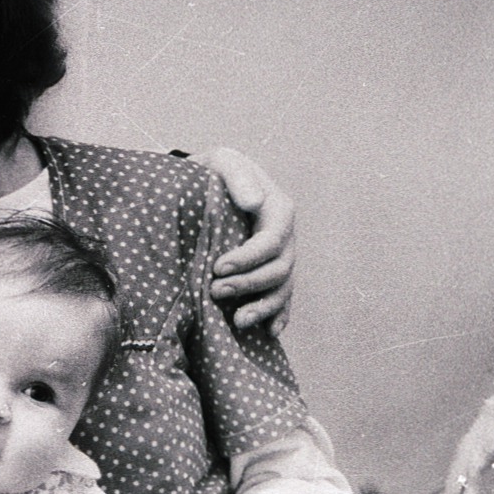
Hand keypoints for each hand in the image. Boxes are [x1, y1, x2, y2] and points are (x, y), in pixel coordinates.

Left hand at [192, 146, 295, 333]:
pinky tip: (268, 332)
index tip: (217, 268)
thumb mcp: (224, 161)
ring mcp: (281, 257)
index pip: (270, 241)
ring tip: (237, 322)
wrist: (208, 185)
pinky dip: (277, 316)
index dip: (247, 259)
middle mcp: (285, 236)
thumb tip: (254, 203)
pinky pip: (283, 299)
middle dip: (248, 284)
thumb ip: (238, 177)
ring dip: (262, 308)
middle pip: (278, 269)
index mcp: (278, 209)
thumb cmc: (215, 172)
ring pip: (282, 289)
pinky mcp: (271, 273)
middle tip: (214, 292)